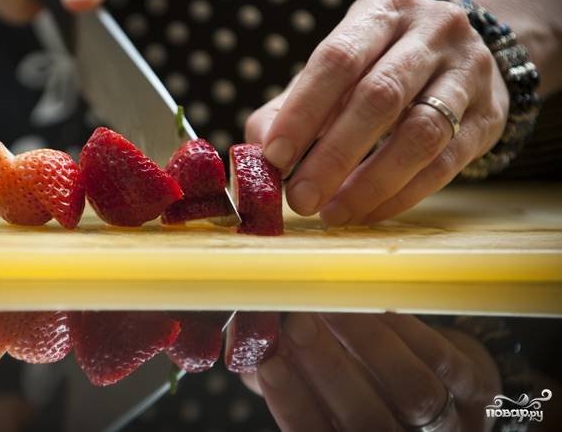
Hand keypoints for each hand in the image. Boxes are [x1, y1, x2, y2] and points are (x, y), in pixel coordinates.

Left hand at [245, 0, 508, 225]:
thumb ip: (293, 105)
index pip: (338, 58)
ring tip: (333, 213)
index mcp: (384, 8)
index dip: (303, 111)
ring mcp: (468, 71)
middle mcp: (433, 31)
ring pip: (420, 133)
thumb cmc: (381, 62)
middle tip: (300, 199)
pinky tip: (368, 212)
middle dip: (333, 155)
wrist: (463, 53)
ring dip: (370, 182)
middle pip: (380, 96)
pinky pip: (446, 164)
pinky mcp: (489, 115)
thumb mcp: (339, 66)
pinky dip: (401, 194)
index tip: (274, 157)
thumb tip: (259, 156)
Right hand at [245, 313, 500, 430]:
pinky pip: (441, 358)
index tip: (268, 361)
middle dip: (330, 370)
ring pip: (411, 391)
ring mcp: (449, 422)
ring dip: (367, 343)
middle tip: (297, 323)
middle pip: (368, 422)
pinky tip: (370, 299)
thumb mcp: (309, 386)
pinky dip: (403, 327)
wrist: (431, 382)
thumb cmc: (355, 384)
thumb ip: (276, 372)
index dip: (292, 404)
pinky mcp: (475, 387)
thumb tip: (244, 343)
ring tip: (331, 304)